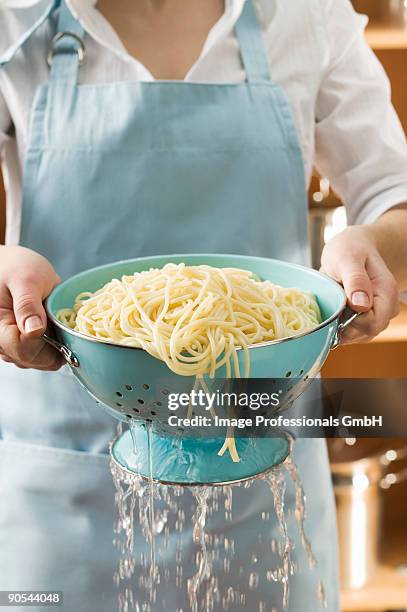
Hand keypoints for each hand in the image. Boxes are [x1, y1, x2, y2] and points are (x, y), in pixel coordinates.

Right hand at [0, 246, 62, 369]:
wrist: (10, 264)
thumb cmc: (15, 266)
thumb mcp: (25, 279)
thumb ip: (28, 305)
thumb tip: (35, 331)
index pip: (24, 350)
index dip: (47, 343)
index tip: (59, 325)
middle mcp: (0, 341)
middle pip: (31, 360)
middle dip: (53, 345)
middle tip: (59, 319)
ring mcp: (9, 345)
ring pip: (36, 361)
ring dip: (53, 346)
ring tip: (53, 319)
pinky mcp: (18, 344)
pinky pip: (38, 355)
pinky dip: (51, 344)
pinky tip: (52, 326)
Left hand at [320, 226, 399, 343]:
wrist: (354, 246)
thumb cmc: (350, 248)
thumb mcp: (348, 257)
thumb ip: (355, 279)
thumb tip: (361, 306)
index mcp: (386, 293)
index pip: (372, 323)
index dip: (350, 320)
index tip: (337, 303)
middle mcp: (387, 308)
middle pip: (366, 332)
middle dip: (344, 323)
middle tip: (332, 300)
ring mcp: (378, 315)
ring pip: (358, 335)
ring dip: (340, 324)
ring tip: (335, 300)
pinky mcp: (366, 319)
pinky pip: (353, 333)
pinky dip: (339, 324)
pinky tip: (335, 308)